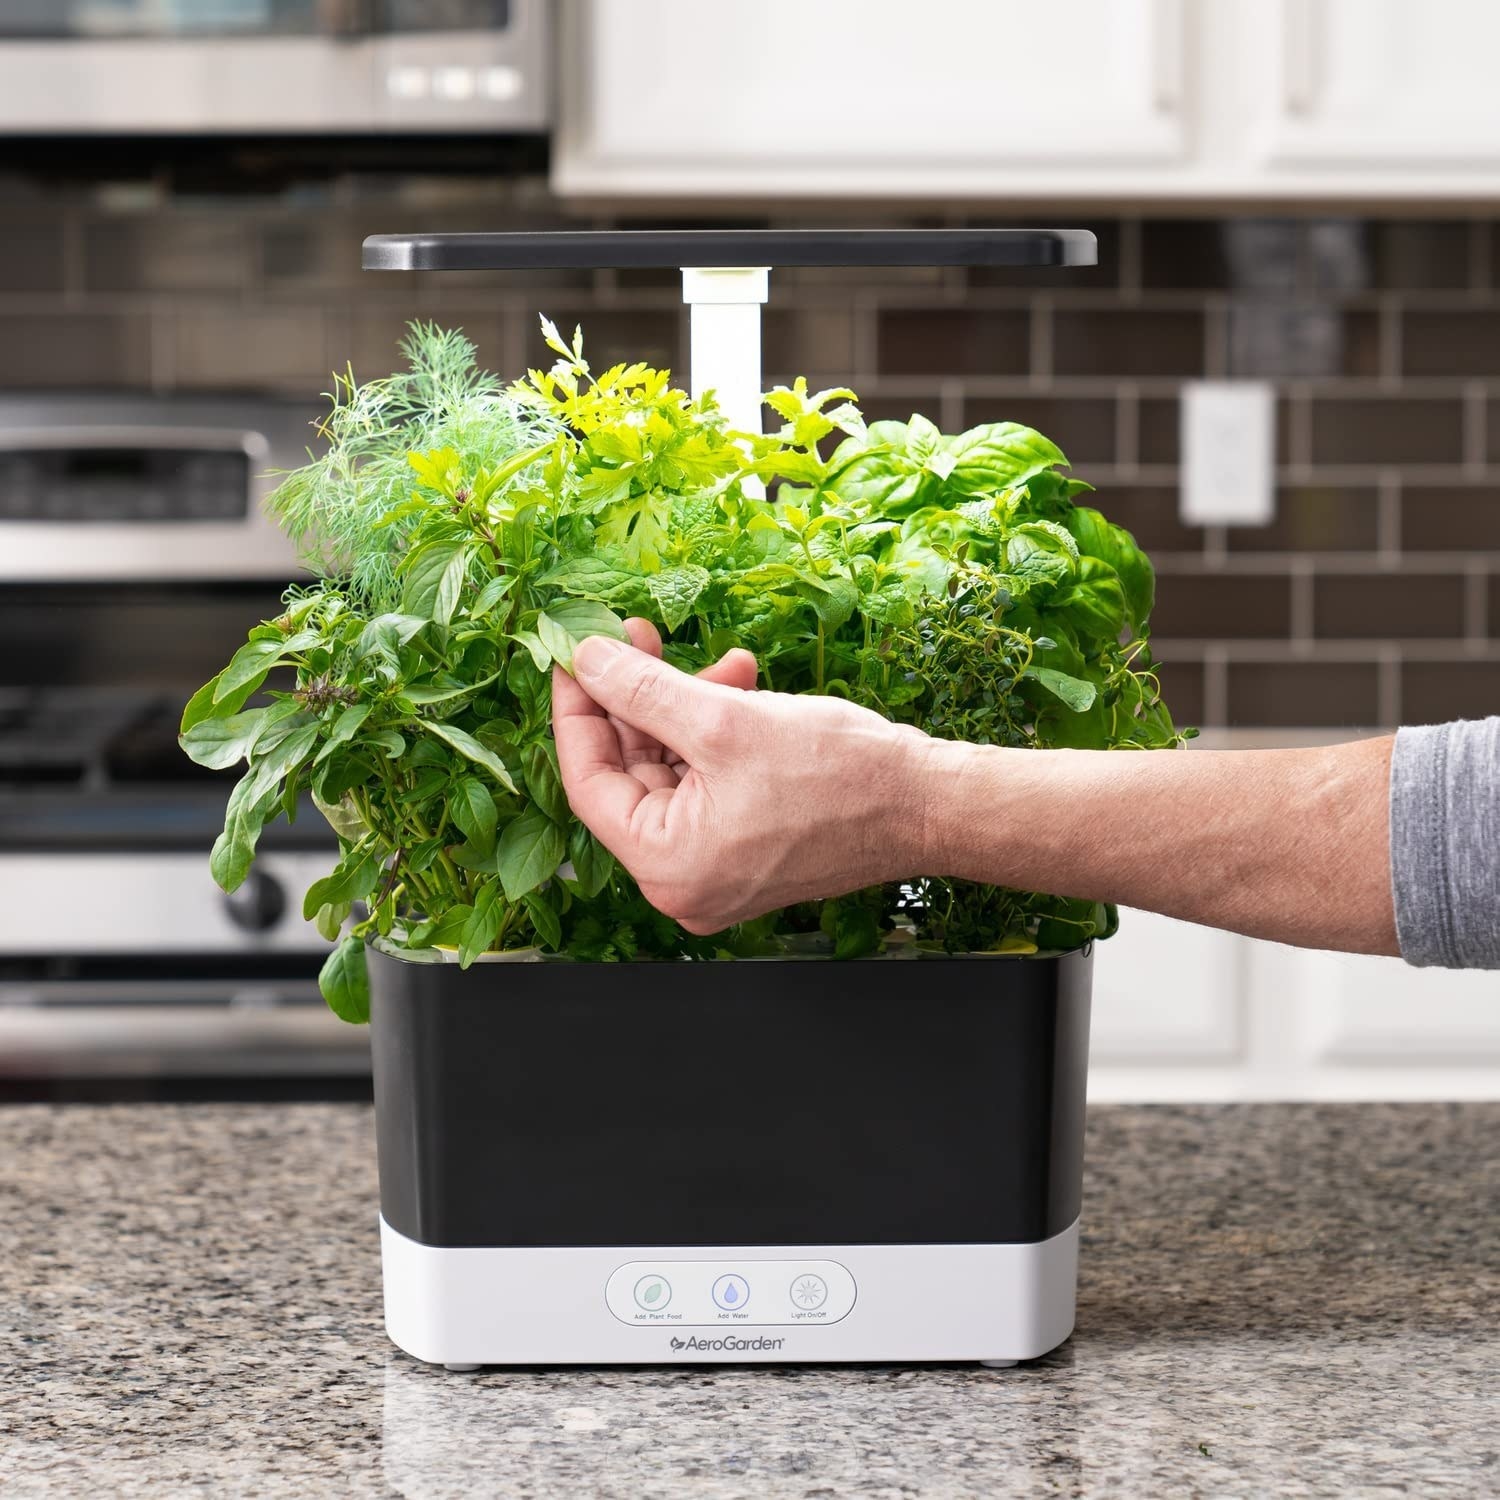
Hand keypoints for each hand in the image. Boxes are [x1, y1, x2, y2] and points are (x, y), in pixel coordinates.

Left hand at [551, 619, 933, 932]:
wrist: (928, 804)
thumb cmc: (840, 775)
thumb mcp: (725, 719)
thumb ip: (642, 689)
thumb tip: (586, 659)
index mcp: (667, 866)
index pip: (589, 781)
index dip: (578, 710)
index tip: (575, 655)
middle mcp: (683, 883)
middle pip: (631, 775)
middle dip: (639, 699)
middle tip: (637, 636)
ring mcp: (716, 871)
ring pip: (672, 773)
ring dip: (686, 709)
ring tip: (724, 663)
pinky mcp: (746, 852)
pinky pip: (708, 786)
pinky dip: (716, 736)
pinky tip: (743, 686)